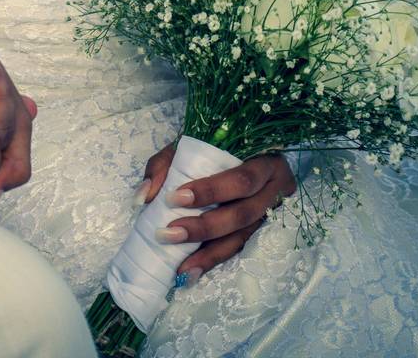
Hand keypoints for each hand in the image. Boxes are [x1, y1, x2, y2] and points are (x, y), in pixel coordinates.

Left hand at [140, 146, 295, 282]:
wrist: (239, 153)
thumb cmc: (213, 148)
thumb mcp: (188, 146)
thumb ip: (163, 166)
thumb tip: (143, 197)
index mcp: (266, 163)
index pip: (241, 180)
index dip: (211, 192)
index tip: (174, 198)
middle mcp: (274, 191)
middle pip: (242, 214)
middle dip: (204, 227)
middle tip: (168, 234)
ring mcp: (270, 215)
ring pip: (242, 238)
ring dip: (209, 254)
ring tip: (181, 268)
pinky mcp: (261, 232)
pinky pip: (238, 249)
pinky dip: (213, 259)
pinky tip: (191, 271)